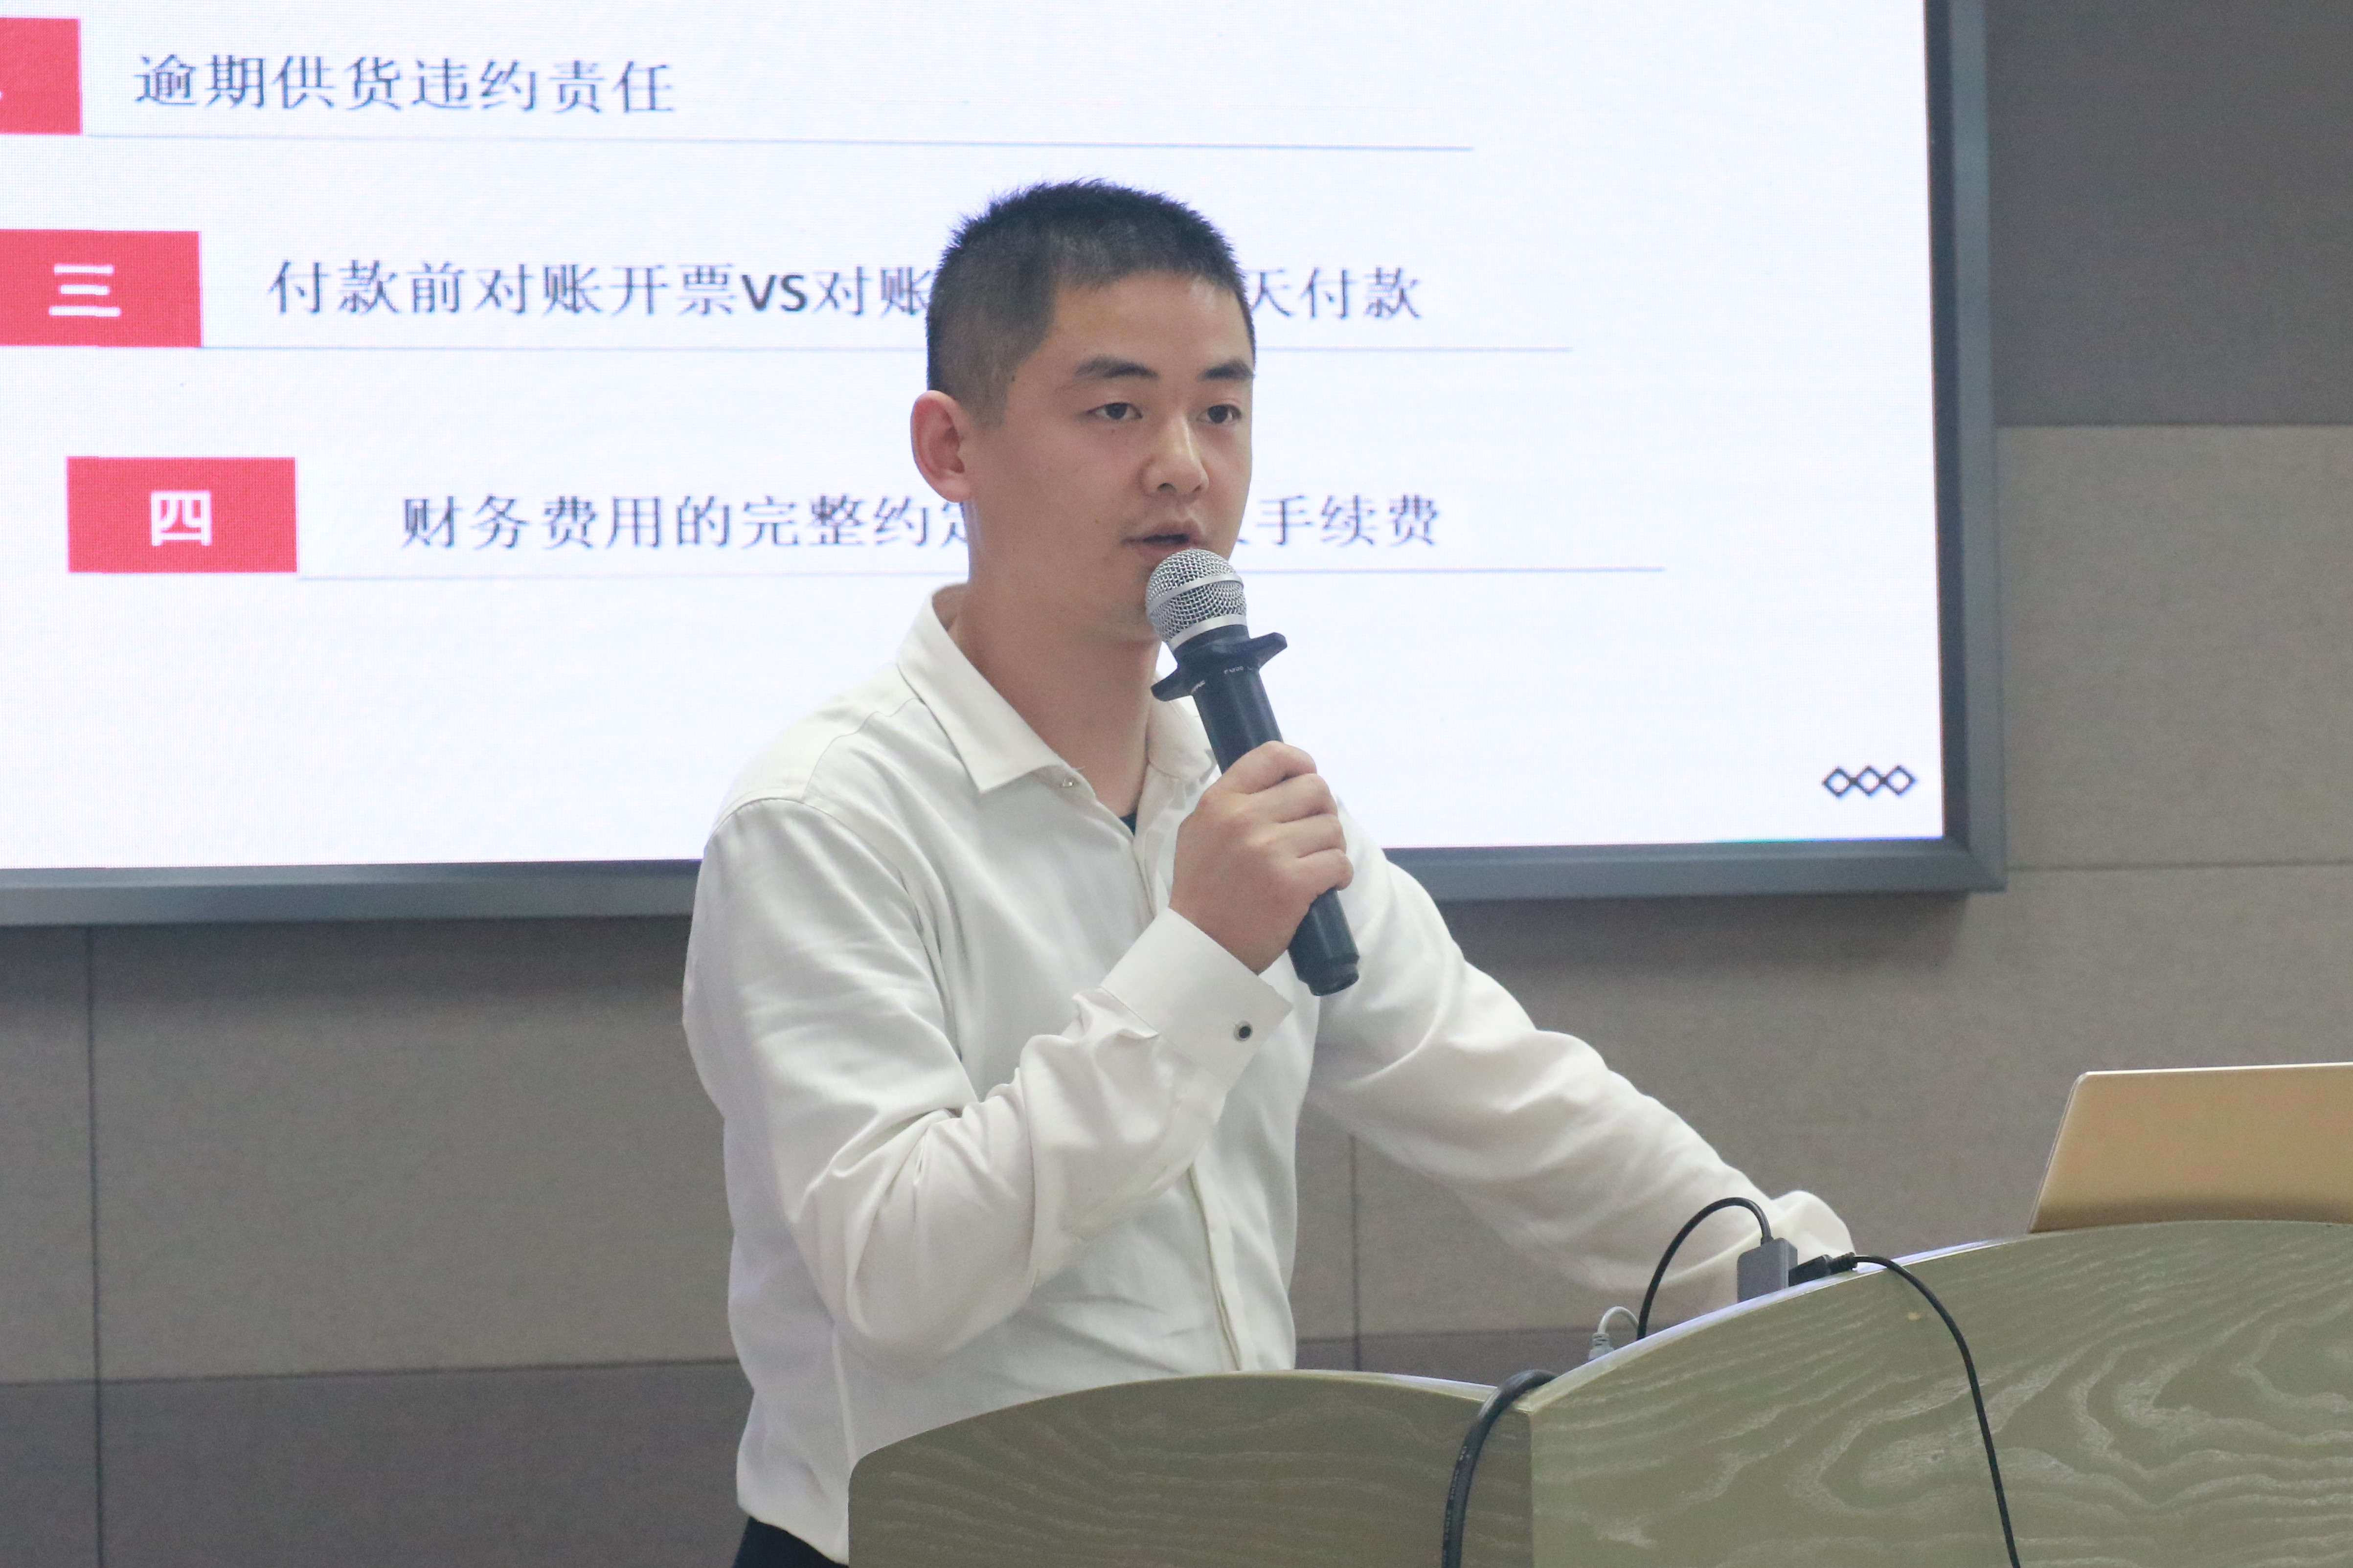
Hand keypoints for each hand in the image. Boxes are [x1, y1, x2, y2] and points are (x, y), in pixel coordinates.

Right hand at [1170, 742, 1352, 973]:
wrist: (1201, 946)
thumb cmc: (1203, 889)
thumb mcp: (1200, 831)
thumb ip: (1232, 802)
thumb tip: (1279, 782)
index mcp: (1220, 801)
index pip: (1273, 755)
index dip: (1301, 763)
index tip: (1306, 779)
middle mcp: (1244, 818)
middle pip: (1314, 788)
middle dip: (1322, 810)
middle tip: (1313, 833)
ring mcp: (1270, 851)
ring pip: (1331, 827)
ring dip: (1331, 846)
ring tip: (1315, 864)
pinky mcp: (1292, 883)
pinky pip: (1338, 862)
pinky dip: (1339, 874)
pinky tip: (1326, 884)